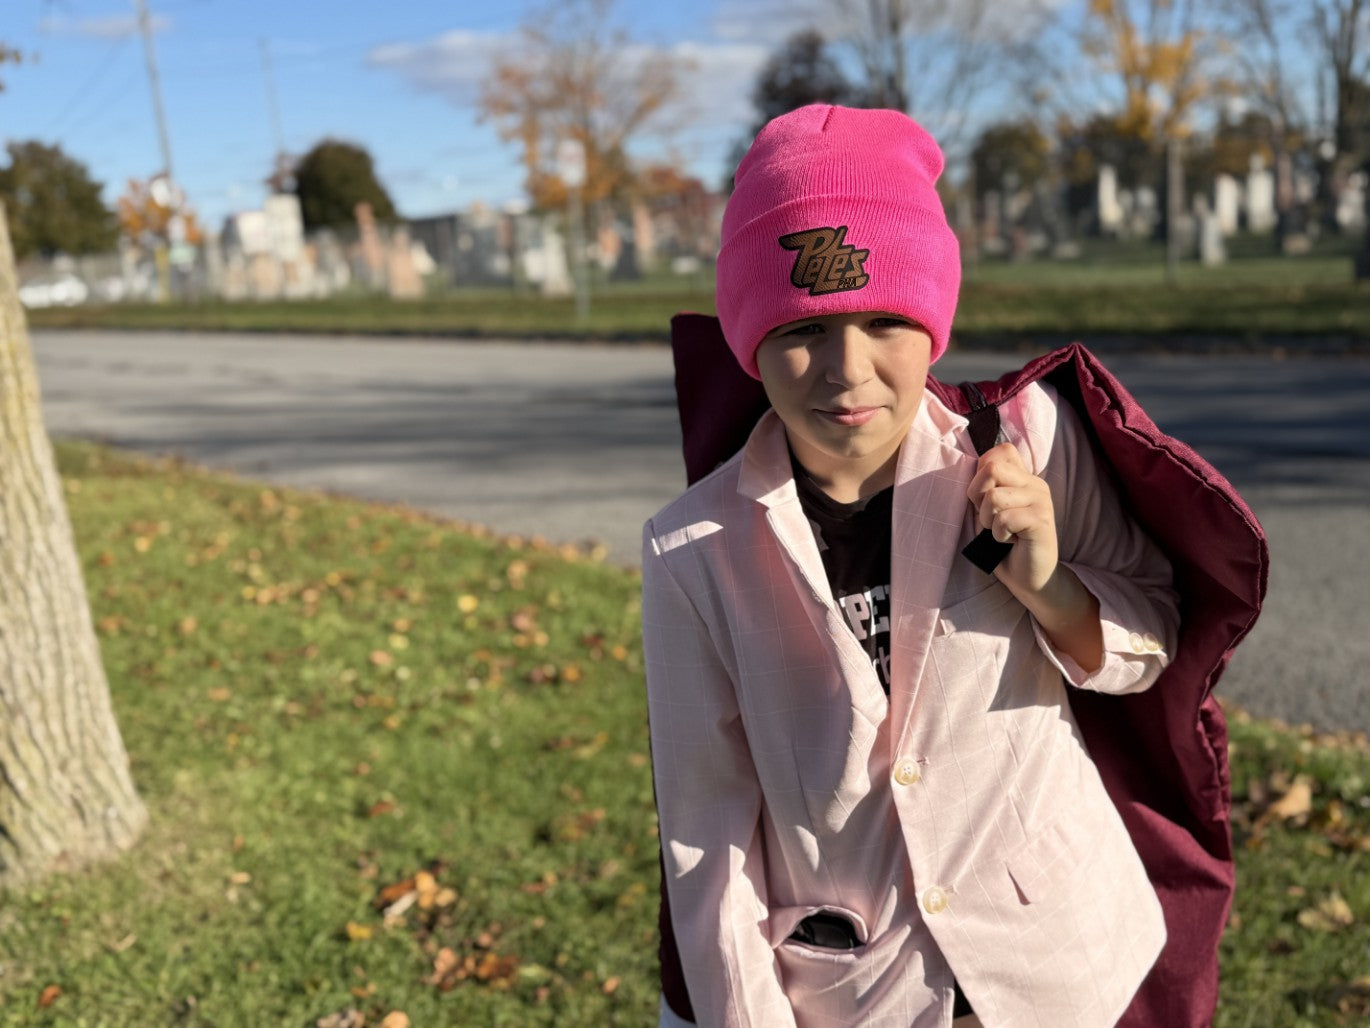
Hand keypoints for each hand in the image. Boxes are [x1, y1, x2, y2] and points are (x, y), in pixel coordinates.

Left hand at [966, 441, 1057, 594]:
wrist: (1029, 578)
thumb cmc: (1004, 545)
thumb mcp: (988, 510)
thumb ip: (985, 487)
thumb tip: (975, 469)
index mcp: (1023, 477)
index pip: (999, 451)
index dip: (980, 474)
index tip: (984, 499)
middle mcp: (1035, 484)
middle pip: (992, 468)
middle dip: (978, 497)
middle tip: (990, 518)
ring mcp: (1041, 500)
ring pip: (994, 496)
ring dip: (988, 520)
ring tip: (1001, 532)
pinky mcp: (1042, 521)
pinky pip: (1004, 519)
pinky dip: (999, 535)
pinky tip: (1011, 541)